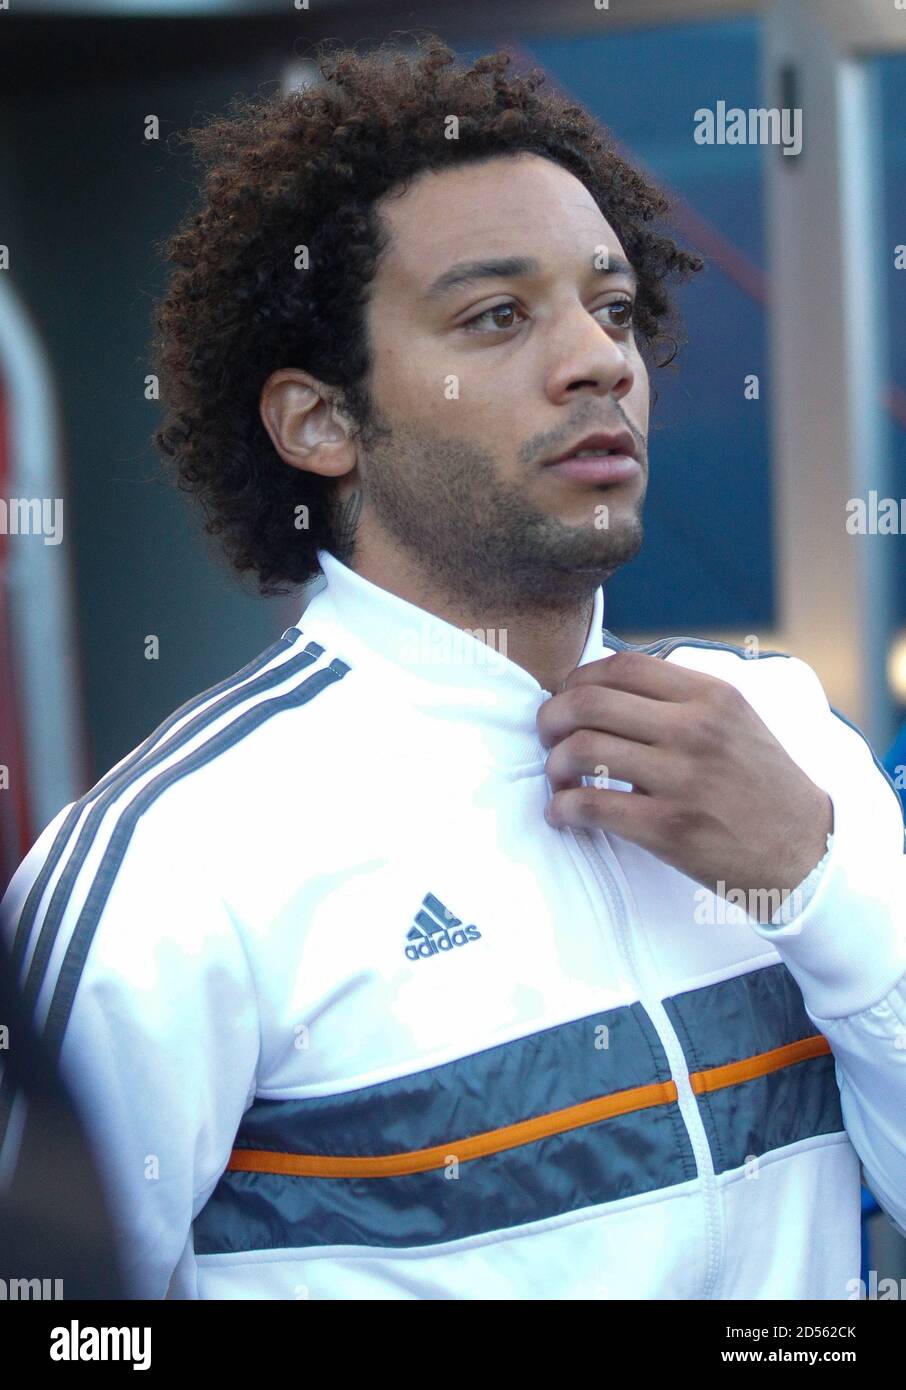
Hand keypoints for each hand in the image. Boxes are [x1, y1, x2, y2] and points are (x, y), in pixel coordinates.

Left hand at [537, 650, 832, 904]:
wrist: (804, 851)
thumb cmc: (759, 783)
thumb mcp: (734, 720)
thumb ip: (678, 698)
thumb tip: (603, 687)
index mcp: (710, 696)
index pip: (621, 666)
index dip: (577, 679)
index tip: (566, 699)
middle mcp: (695, 729)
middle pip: (589, 702)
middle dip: (551, 719)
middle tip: (548, 739)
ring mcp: (683, 778)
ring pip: (582, 750)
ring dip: (553, 765)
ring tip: (558, 778)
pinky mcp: (669, 827)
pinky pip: (590, 806)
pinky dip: (562, 809)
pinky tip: (563, 814)